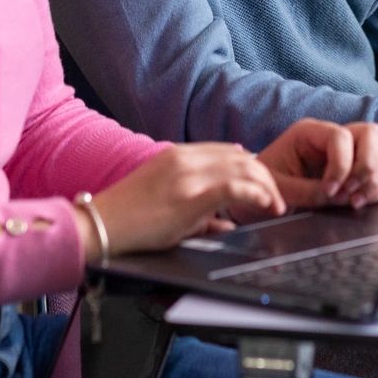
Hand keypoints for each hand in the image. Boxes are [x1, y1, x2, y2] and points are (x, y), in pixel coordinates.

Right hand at [87, 143, 287, 258]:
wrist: (100, 226)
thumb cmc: (129, 220)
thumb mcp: (167, 205)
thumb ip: (198, 210)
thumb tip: (225, 224)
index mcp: (178, 155)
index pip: (227, 151)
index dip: (252, 166)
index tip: (264, 184)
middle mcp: (185, 159)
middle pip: (241, 157)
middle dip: (265, 177)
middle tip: (277, 200)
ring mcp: (188, 175)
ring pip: (244, 167)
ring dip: (267, 186)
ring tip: (276, 206)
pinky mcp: (191, 195)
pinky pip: (235, 186)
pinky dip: (258, 194)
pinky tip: (267, 205)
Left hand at [257, 119, 377, 210]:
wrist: (258, 197)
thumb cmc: (263, 186)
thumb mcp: (278, 188)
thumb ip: (307, 191)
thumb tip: (339, 196)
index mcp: (309, 132)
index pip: (341, 136)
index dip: (341, 165)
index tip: (330, 190)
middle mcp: (332, 139)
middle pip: (371, 134)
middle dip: (367, 165)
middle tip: (350, 190)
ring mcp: (347, 154)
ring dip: (374, 178)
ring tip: (353, 200)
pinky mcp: (354, 173)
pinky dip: (375, 190)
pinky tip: (356, 203)